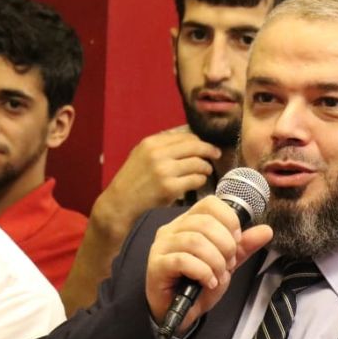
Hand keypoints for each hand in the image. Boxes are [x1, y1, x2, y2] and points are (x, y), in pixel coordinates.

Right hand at [94, 129, 221, 237]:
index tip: (206, 146)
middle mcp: (158, 154)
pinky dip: (200, 180)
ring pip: (198, 164)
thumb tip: (190, 139)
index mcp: (151, 143)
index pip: (185, 136)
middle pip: (195, 147)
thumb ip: (162, 145)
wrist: (121, 201)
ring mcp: (164, 171)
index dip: (200, 141)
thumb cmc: (133, 178)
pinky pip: (195, 180)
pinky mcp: (170, 188)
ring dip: (206, 167)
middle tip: (216, 155)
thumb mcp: (142, 154)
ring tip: (207, 170)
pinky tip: (198, 182)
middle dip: (209, 150)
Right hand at [145, 197, 271, 333]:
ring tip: (219, 275)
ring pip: (195, 241)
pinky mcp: (156, 265)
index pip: (210, 203)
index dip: (229, 220)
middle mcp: (172, 229)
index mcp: (188, 222)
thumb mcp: (226, 263)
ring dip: (215, 261)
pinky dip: (203, 272)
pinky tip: (208, 282)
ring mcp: (162, 246)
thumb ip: (243, 246)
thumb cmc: (197, 284)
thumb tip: (266, 230)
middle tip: (229, 264)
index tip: (237, 242)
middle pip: (205, 222)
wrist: (178, 313)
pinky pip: (183, 260)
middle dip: (226, 246)